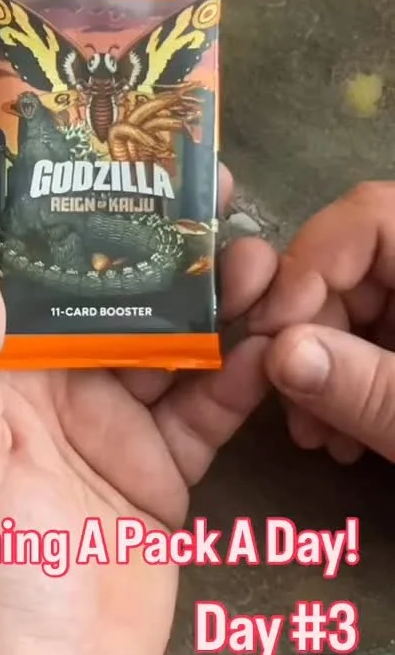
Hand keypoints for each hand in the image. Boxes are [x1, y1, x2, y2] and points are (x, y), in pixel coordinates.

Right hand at [249, 182, 394, 464]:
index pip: (368, 217)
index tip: (272, 334)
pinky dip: (354, 381)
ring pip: (362, 308)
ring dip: (325, 368)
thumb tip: (280, 353)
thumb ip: (367, 388)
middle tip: (292, 405)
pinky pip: (383, 340)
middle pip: (354, 266)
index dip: (309, 265)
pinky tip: (346, 437)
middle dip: (310, 333)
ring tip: (320, 437)